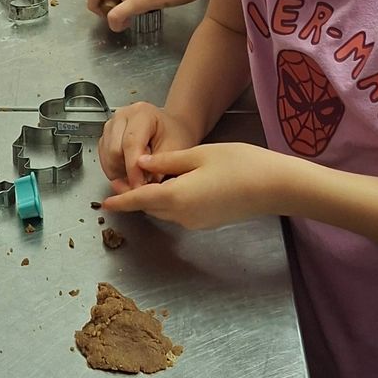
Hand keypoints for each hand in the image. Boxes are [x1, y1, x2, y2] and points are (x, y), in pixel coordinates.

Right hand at [98, 102, 197, 191]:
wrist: (171, 129)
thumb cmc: (174, 135)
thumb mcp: (175, 150)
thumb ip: (158, 166)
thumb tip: (141, 185)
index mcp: (141, 113)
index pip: (131, 143)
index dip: (133, 169)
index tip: (138, 186)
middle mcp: (122, 116)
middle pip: (114, 151)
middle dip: (126, 172)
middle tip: (141, 184)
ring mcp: (111, 126)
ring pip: (107, 157)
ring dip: (120, 172)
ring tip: (139, 175)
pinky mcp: (105, 137)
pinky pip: (104, 159)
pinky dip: (115, 170)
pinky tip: (130, 171)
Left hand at [104, 142, 280, 230]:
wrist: (274, 187)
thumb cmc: (239, 164)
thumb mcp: (199, 155)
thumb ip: (167, 162)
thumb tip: (142, 164)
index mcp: (176, 197)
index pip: (139, 200)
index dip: (120, 200)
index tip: (103, 203)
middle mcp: (183, 215)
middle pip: (150, 207)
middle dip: (135, 196)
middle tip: (122, 179)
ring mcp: (196, 222)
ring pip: (165, 210)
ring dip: (152, 199)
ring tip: (145, 180)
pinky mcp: (208, 221)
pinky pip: (180, 212)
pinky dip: (170, 201)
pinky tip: (174, 185)